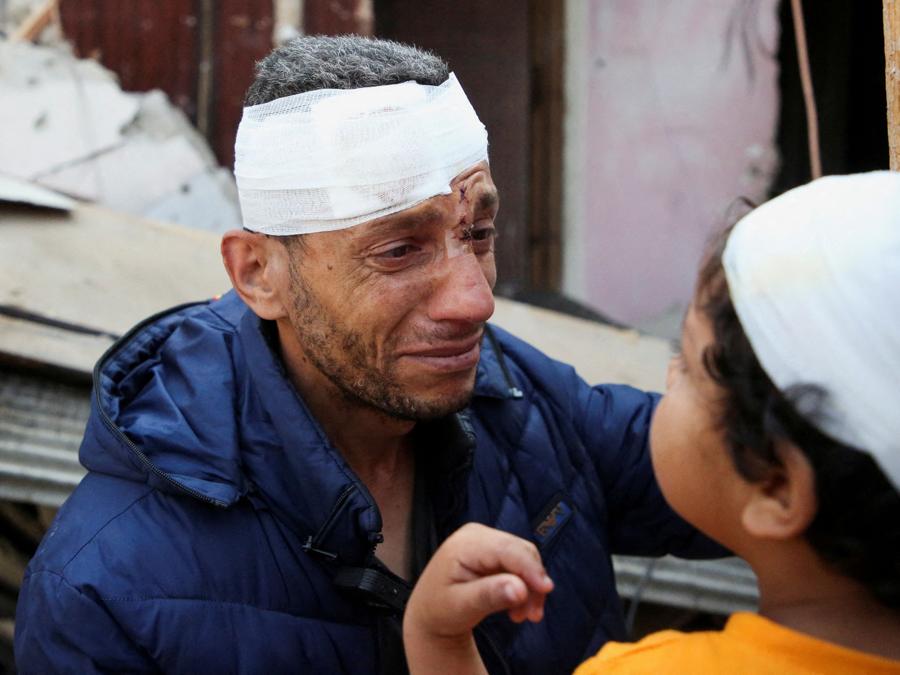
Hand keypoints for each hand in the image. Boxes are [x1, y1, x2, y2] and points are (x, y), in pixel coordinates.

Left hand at [403, 523, 553, 674]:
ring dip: (530, 588)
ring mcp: (488, 541)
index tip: (546, 590)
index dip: (530, 568)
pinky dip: (525, 586)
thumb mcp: (461, 607)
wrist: (431, 612)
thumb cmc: (440, 610)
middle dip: (532, 583)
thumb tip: (520, 589)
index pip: (507, 549)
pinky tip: (518, 608)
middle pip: (521, 551)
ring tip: (522, 617)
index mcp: (466, 543)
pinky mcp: (495, 551)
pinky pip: (521, 565)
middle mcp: (479, 534)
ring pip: (525, 558)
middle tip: (533, 616)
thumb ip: (489, 596)